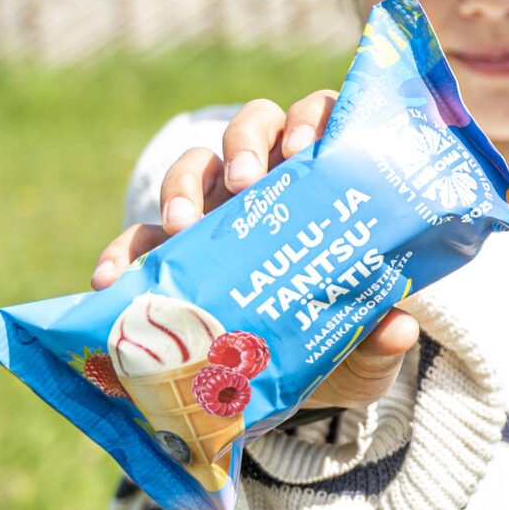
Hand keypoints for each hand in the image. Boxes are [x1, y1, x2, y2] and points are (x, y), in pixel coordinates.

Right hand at [86, 92, 420, 409]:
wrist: (294, 390)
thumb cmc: (341, 348)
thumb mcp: (365, 348)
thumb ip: (379, 337)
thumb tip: (397, 330)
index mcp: (325, 186)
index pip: (321, 122)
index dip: (312, 119)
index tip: (304, 146)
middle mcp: (270, 184)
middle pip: (253, 126)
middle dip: (246, 143)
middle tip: (246, 183)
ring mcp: (217, 212)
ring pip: (195, 166)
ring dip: (183, 186)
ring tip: (180, 226)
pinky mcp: (172, 254)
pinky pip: (139, 240)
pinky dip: (123, 254)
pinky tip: (112, 280)